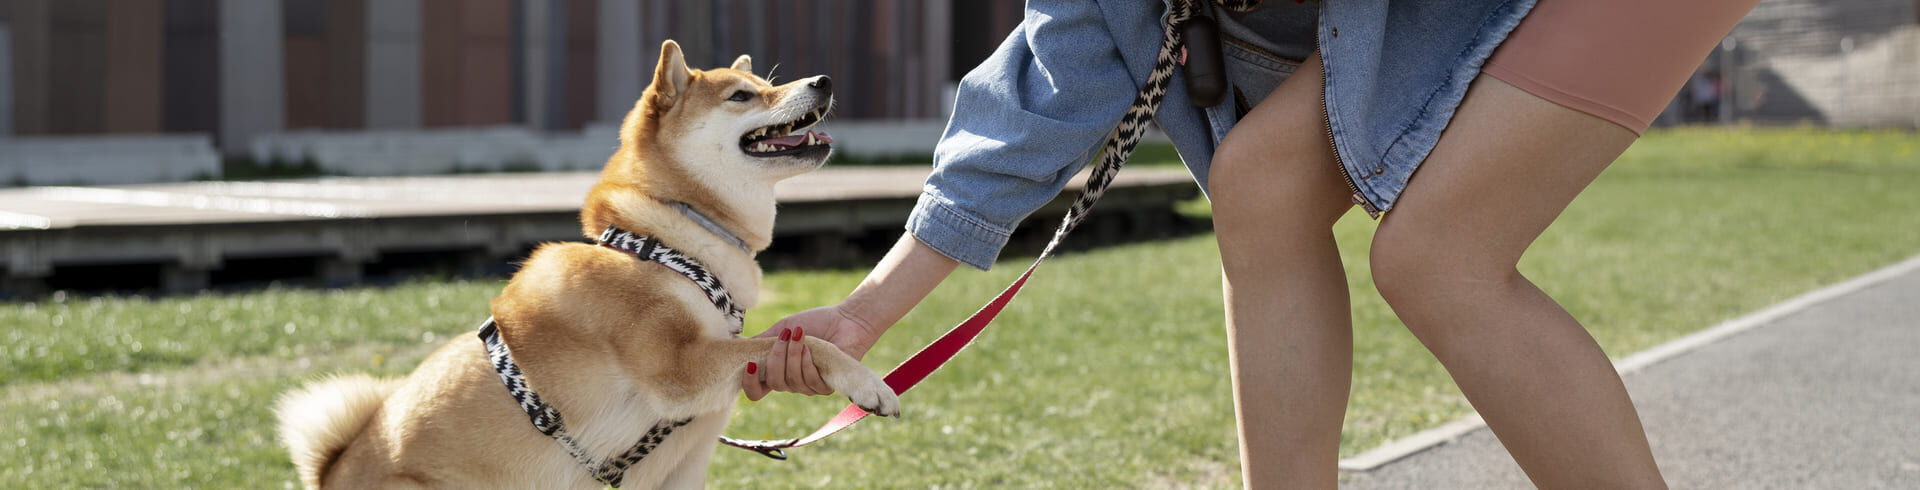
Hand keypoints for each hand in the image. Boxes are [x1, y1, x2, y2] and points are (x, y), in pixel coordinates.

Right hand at [741, 304, 882, 400]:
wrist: (845, 320)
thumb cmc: (815, 323)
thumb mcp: (783, 328)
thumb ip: (762, 340)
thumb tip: (739, 346)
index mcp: (779, 371)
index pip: (756, 391)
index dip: (749, 384)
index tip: (748, 365)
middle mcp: (792, 382)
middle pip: (774, 384)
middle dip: (776, 359)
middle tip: (784, 338)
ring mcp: (809, 386)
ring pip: (791, 382)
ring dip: (793, 357)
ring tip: (801, 337)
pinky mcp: (826, 386)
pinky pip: (810, 382)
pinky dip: (807, 364)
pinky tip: (811, 350)